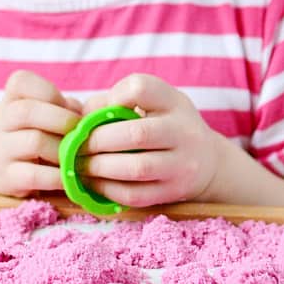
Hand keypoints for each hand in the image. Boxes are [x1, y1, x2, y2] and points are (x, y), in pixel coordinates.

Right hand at [0, 71, 81, 196]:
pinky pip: (34, 176)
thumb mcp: (42, 118)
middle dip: (62, 120)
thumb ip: (64, 110)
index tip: (67, 108)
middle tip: (80, 133)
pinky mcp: (5, 179)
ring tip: (75, 156)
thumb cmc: (29, 140)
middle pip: (27, 111)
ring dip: (63, 150)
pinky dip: (58, 176)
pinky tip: (68, 177)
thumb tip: (89, 116)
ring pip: (34, 142)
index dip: (50, 92)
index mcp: (8, 101)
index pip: (21, 81)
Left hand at [77, 74, 220, 207]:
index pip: (142, 88)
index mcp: (173, 102)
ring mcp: (182, 164)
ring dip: (100, 168)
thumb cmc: (164, 125)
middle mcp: (183, 131)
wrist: (208, 161)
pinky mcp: (174, 191)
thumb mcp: (152, 103)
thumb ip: (113, 101)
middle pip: (136, 134)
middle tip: (75, 145)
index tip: (98, 110)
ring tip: (80, 165)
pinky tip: (94, 183)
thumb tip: (78, 118)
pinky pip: (137, 194)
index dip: (113, 97)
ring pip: (137, 168)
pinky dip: (109, 190)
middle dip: (98, 140)